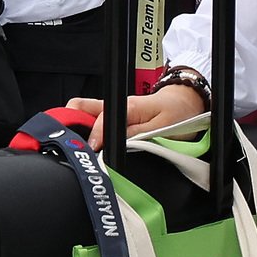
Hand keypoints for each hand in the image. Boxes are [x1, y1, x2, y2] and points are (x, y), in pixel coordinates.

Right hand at [68, 86, 207, 150]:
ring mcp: (112, 111)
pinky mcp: (114, 118)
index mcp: (127, 107)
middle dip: (70, 123)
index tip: (90, 153)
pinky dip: (88, 135)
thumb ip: (136, 138)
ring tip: (79, 150)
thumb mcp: (161, 129)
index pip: (99, 121)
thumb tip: (113, 148)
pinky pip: (94, 123)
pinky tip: (92, 149)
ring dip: (78, 130)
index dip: (92, 139)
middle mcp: (115, 106)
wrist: (186, 103)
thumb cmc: (177, 114)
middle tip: (71, 145)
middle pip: (80, 108)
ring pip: (84, 115)